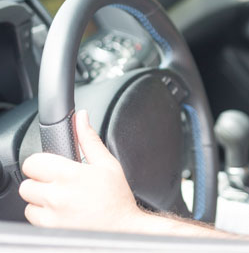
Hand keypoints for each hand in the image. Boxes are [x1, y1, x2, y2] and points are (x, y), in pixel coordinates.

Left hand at [19, 109, 144, 230]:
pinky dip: (42, 214)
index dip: (43, 163)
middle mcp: (58, 195)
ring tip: (61, 198)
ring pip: (28, 200)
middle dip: (41, 181)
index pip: (33, 162)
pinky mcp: (49, 228)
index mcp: (71, 174)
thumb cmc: (116, 198)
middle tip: (59, 183)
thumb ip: (89, 139)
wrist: (122, 228)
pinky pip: (32, 216)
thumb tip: (81, 118)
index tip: (52, 167)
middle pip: (28, 182)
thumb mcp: (107, 164)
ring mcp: (52, 214)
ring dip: (40, 199)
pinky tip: (60, 211)